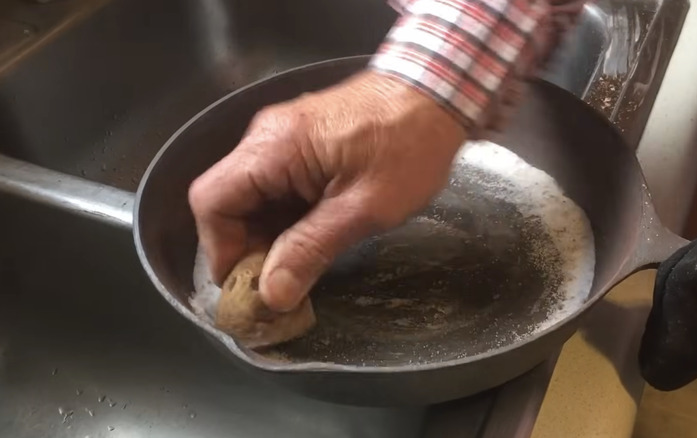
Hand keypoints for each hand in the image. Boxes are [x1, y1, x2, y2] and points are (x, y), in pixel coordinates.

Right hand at [188, 71, 465, 311]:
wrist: (437, 95)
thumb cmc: (408, 147)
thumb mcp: (363, 208)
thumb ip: (310, 249)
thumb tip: (272, 294)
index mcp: (273, 147)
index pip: (211, 202)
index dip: (221, 250)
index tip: (248, 288)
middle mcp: (266, 139)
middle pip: (227, 203)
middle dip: (246, 250)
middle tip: (277, 288)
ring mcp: (283, 140)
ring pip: (251, 200)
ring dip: (267, 238)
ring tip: (296, 273)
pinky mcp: (302, 146)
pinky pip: (275, 189)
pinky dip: (284, 221)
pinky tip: (308, 244)